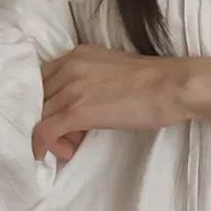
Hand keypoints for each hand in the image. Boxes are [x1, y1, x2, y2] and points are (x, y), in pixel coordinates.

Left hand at [33, 45, 189, 161]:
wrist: (171, 86)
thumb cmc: (153, 80)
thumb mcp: (112, 70)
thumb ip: (92, 79)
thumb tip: (87, 102)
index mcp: (77, 55)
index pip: (43, 78)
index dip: (48, 100)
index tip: (63, 115)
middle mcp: (68, 67)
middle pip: (38, 97)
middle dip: (48, 118)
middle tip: (70, 134)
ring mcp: (70, 89)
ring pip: (40, 115)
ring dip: (51, 135)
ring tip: (71, 146)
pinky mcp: (76, 111)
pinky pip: (45, 130)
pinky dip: (43, 145)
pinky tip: (54, 155)